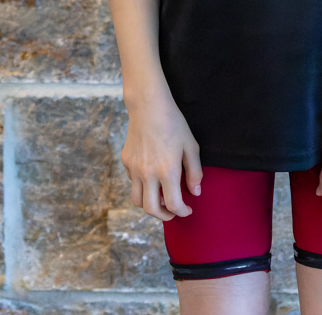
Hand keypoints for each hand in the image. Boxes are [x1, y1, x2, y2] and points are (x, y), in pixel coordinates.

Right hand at [121, 84, 201, 220]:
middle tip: (173, 212)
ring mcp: (134, 169)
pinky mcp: (126, 161)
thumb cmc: (174, 123)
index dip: (182, 212)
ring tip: (160, 199)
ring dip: (149, 205)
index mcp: (167, 171)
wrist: (148, 106)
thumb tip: (195, 193)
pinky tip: (151, 176)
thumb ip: (195, 172)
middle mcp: (148, 174)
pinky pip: (133, 182)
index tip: (188, 210)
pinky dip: (142, 186)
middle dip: (164, 216)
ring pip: (137, 200)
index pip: (174, 204)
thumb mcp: (191, 146)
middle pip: (152, 209)